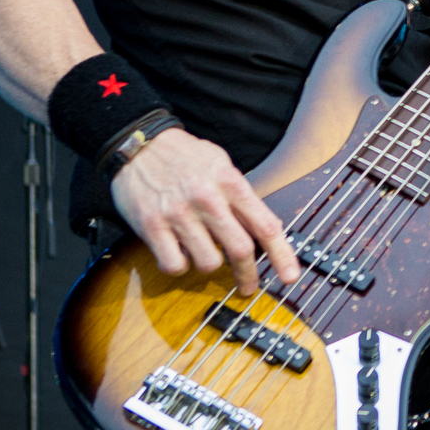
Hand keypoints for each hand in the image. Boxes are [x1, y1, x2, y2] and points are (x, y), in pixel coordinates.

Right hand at [112, 128, 300, 296]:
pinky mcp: (152, 226)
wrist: (139, 144)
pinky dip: (180, 266)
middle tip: (248, 286)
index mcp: (230, 182)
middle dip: (248, 274)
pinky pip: (175, 264)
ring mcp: (179, 214)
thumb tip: (269, 227)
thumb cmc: (184, 155)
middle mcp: (208, 199)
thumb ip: (243, 196)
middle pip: (240, 250)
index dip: (282, 255)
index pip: (265, 225)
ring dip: (210, 265)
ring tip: (203, 253)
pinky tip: (179, 254)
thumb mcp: (222, 164)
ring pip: (208, 262)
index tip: (290, 276)